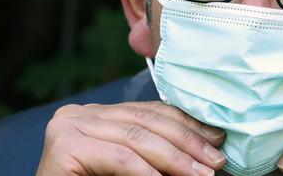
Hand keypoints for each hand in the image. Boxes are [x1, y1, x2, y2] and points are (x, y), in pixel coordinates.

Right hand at [36, 101, 225, 175]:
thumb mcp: (132, 168)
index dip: (187, 125)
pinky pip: (119, 157)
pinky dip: (146, 172)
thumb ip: (156, 155)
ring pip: (136, 138)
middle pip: (146, 121)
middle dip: (187, 142)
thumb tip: (206, 152)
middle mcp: (80, 113)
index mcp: (97, 115)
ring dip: (175, 159)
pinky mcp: (63, 145)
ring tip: (203, 174)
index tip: (218, 139)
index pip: (150, 113)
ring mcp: (69, 124)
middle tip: (217, 160)